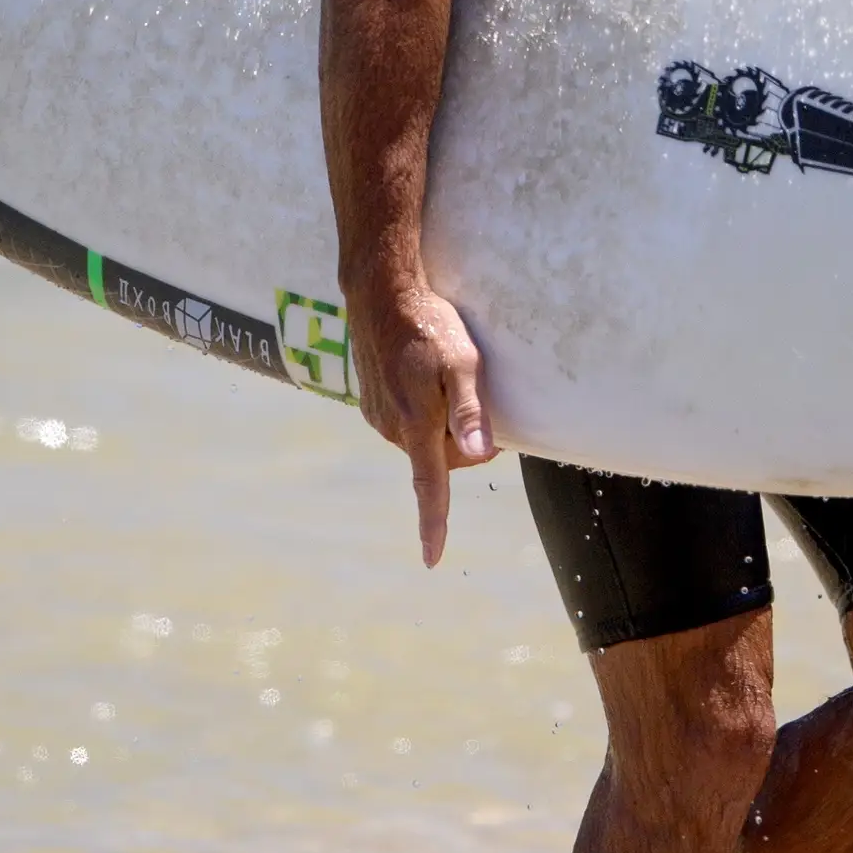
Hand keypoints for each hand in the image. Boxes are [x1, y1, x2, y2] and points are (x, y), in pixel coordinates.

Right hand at [348, 275, 491, 566]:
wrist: (380, 293)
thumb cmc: (429, 324)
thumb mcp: (464, 361)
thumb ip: (472, 411)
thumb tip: (481, 454)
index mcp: (416, 424)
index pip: (429, 487)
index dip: (433, 525)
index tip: (432, 559)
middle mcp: (392, 428)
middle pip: (441, 460)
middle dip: (463, 443)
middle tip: (474, 395)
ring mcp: (378, 416)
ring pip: (424, 442)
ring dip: (441, 425)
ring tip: (444, 379)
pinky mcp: (370, 404)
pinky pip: (407, 424)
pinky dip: (423, 412)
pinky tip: (423, 377)